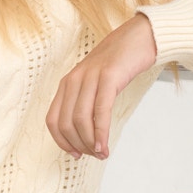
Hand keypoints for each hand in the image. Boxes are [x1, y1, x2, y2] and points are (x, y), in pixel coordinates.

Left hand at [45, 12, 156, 159]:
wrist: (140, 36)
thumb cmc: (118, 62)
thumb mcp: (94, 81)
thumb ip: (85, 102)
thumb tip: (84, 133)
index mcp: (67, 83)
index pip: (53, 120)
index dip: (62, 142)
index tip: (75, 154)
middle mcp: (74, 80)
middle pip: (66, 124)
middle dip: (79, 146)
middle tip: (94, 155)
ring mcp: (90, 78)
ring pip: (81, 121)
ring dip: (91, 143)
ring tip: (102, 153)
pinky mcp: (108, 77)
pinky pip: (100, 112)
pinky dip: (101, 133)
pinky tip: (105, 145)